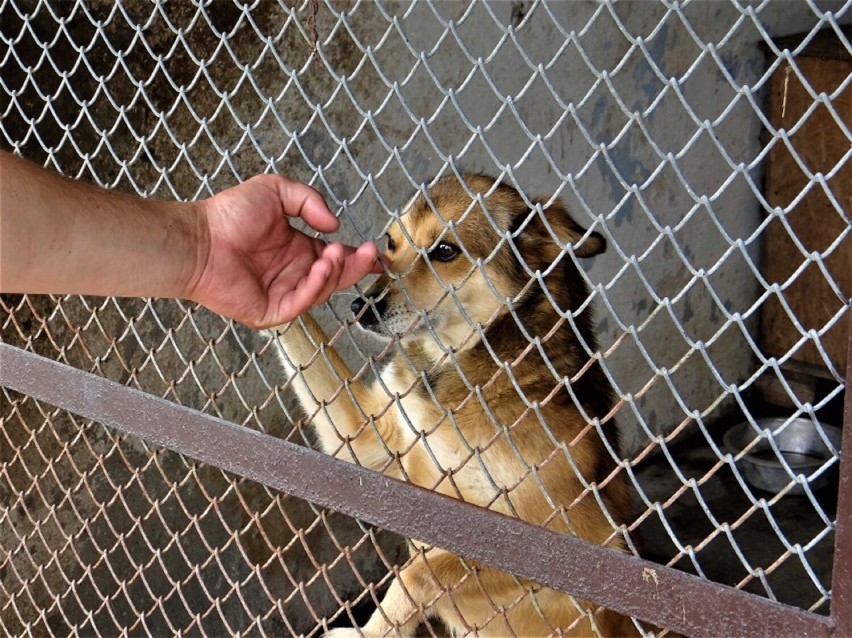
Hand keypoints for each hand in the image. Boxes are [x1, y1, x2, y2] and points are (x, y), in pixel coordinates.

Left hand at [187, 174, 381, 328]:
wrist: (200, 238)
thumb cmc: (228, 214)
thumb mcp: (276, 191)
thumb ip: (309, 201)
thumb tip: (333, 226)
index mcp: (297, 251)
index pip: (335, 258)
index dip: (357, 257)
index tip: (376, 252)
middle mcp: (293, 274)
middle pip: (335, 277)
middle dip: (356, 267)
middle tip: (371, 256)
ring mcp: (282, 294)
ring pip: (321, 291)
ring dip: (335, 273)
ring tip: (337, 254)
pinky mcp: (270, 311)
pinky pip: (300, 303)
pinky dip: (315, 287)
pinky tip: (322, 267)